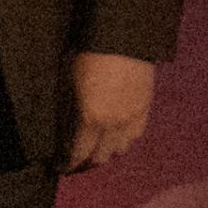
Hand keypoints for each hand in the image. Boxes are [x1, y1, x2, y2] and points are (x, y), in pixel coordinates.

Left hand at [66, 51, 156, 174]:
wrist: (123, 40)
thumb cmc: (88, 57)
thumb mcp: (69, 86)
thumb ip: (69, 112)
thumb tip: (65, 131)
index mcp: (91, 118)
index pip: (79, 152)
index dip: (70, 163)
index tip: (61, 168)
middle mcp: (114, 123)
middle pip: (102, 155)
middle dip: (87, 163)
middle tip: (76, 164)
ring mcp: (133, 116)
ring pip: (121, 148)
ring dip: (108, 153)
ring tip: (96, 154)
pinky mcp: (145, 107)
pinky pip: (136, 134)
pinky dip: (125, 141)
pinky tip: (117, 140)